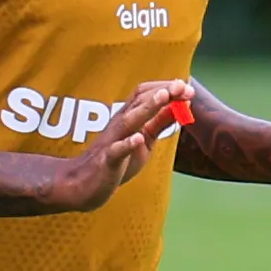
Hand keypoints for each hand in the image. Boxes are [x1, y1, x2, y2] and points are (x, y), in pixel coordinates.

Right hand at [43, 77, 195, 211]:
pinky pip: (116, 151)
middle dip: (162, 92)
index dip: (166, 88)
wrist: (83, 184)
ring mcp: (112, 142)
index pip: (144, 94)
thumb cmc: (117, 160)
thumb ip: (159, 123)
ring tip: (164, 96)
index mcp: (129, 119)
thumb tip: (179, 106)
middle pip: (139, 102)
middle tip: (184, 86)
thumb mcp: (144, 140)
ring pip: (128, 121)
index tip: (188, 87)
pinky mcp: (107, 161)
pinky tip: (138, 138)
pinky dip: (127, 144)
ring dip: (147, 108)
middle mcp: (119, 125)